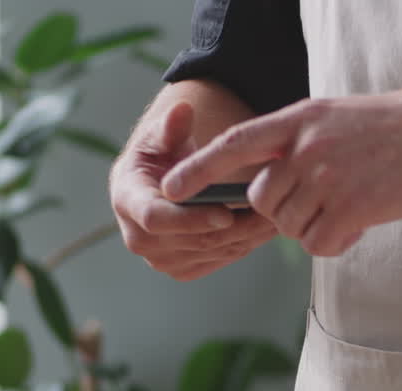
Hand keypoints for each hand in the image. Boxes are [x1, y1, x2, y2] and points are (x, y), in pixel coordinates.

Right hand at [110, 102, 278, 280]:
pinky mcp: (182, 269)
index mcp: (127, 201)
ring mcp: (161, 259)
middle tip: (269, 210)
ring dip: (247, 236)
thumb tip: (182, 110)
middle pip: (193, 240)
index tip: (225, 214)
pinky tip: (263, 228)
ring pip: (213, 251)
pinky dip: (244, 244)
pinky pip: (219, 259)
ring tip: (275, 215)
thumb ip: (171, 126)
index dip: (191, 218)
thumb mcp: (161, 136)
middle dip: (235, 226)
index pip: (156, 218)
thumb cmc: (159, 156)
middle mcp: (139, 238)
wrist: (157, 185)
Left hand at [160, 88, 401, 256]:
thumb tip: (279, 177)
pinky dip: (336, 244)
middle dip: (283, 213)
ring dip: (316, 229)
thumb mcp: (345, 119)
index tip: (170, 188)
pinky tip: (361, 228)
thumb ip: (306, 143)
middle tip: (324, 209)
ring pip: (291, 226)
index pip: (234, 143)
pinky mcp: (353, 207)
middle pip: (262, 199)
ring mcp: (328, 177)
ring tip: (354, 212)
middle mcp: (306, 146)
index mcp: (302, 119)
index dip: (198, 168)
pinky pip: (320, 243)